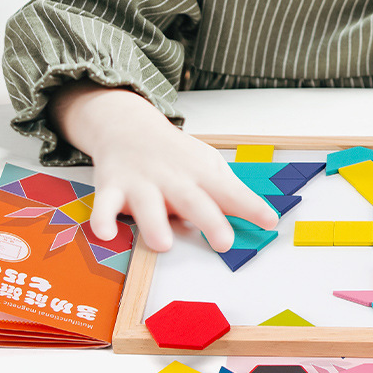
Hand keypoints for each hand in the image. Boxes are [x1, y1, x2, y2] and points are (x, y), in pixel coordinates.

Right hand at [48, 82, 277, 251]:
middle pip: (193, 200)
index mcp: (202, 174)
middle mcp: (174, 179)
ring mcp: (142, 183)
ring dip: (155, 224)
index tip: (270, 221)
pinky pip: (104, 205)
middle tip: (224, 242)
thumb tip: (264, 219)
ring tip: (164, 244)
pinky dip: (103, 219)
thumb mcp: (209, 166)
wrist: (131, 128)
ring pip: (148, 205)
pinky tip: (107, 234)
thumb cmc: (177, 156)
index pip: (230, 191)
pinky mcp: (112, 188)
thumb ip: (231, 193)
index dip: (251, 206)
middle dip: (209, 221)